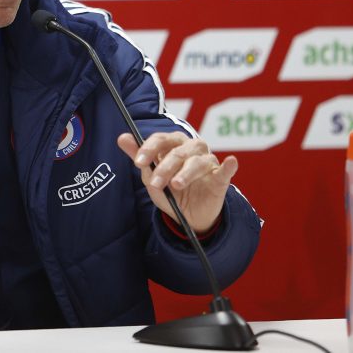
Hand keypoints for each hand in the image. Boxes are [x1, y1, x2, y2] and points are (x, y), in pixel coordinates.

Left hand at [116, 132, 237, 233]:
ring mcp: (208, 162)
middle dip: (164, 167)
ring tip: (176, 185)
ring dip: (186, 173)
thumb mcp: (151, 176)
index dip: (149, 148)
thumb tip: (122, 137)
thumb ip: (138, 156)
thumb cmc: (170, 191)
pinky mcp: (220, 179)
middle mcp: (192, 149)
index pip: (162, 140)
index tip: (138, 162)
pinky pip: (225, 171)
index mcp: (174, 144)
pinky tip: (230, 162)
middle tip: (154, 183)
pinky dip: (228, 166)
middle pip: (179, 151)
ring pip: (198, 162)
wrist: (187, 216)